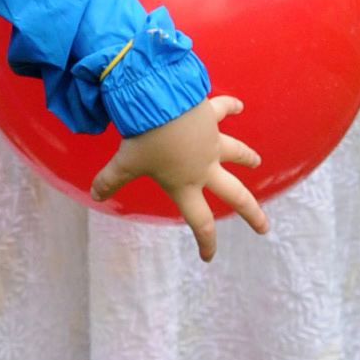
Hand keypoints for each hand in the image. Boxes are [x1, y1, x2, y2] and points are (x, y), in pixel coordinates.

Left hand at [91, 92, 266, 259]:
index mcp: (185, 184)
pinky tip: (238, 105)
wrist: (159, 103)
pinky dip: (230, 106)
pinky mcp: (209, 116)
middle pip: (235, 195)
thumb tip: (95, 195)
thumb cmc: (144, 137)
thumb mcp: (124, 162)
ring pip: (235, 152)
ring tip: (257, 162)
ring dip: (246, 157)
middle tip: (264, 228)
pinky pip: (222, 110)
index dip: (206, 242)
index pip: (199, 221)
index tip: (209, 257)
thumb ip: (110, 180)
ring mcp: (211, 141)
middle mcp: (203, 166)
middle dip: (252, 213)